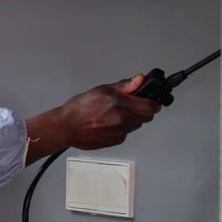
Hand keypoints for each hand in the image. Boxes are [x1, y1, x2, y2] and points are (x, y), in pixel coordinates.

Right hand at [24, 75, 159, 160]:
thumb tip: (139, 80)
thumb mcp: (102, 90)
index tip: (152, 100)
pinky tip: (109, 123)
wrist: (67, 127)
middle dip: (144, 110)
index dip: (154, 102)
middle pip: (147, 117)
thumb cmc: (79, 108)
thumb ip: (124, 86)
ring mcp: (120, 132)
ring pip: (136, 124)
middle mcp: (123, 120)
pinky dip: (122, 127)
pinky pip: (126, 132)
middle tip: (133, 104)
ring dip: (132, 118)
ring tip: (116, 113)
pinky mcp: (116, 141)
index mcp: (120, 104)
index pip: (151, 106)